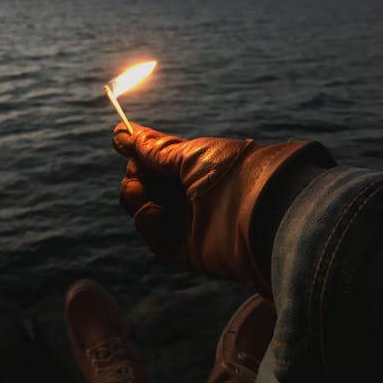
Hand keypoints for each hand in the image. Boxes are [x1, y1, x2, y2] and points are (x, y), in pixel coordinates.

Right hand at [113, 122, 333, 294]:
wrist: (261, 211)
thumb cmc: (231, 173)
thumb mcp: (189, 154)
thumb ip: (155, 150)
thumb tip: (122, 132)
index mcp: (193, 167)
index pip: (154, 161)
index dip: (138, 153)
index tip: (121, 140)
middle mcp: (189, 194)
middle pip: (143, 187)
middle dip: (134, 179)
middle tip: (139, 176)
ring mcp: (188, 222)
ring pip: (144, 212)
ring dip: (137, 200)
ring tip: (147, 198)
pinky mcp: (188, 250)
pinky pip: (155, 239)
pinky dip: (148, 224)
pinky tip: (154, 212)